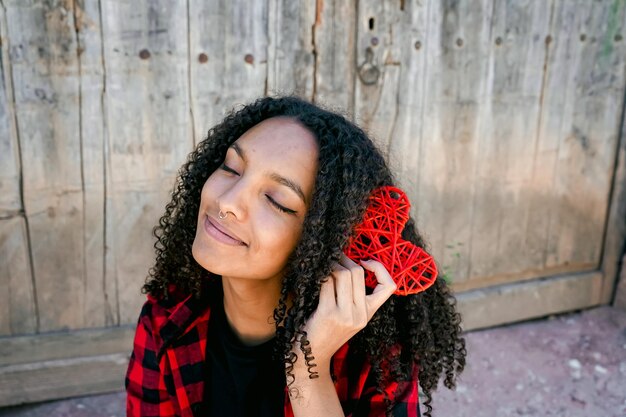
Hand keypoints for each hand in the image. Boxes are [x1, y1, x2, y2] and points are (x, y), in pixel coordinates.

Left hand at [292, 253, 396, 372]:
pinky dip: (321, 275)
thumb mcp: (348, 317)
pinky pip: (327, 282)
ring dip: (332, 264)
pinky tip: (316, 277)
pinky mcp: (328, 313)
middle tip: (334, 258)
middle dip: (345, 260)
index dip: (380, 269)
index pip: (389, 286)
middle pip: (358, 273)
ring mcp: (346, 314)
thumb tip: (349, 264)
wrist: (312, 357)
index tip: (364, 263)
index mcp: (368, 313)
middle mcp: (361, 314)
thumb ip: (353, 297)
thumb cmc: (326, 332)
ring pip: (344, 274)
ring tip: (324, 266)